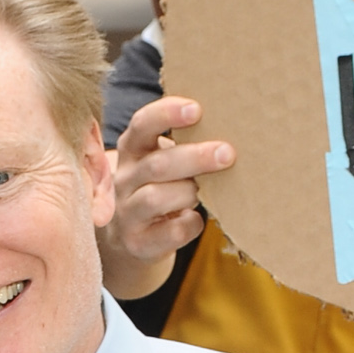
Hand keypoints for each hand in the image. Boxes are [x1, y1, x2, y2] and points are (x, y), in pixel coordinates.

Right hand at [102, 95, 234, 295]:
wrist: (131, 239)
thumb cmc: (161, 188)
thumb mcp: (161, 160)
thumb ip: (182, 143)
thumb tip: (230, 126)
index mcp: (132, 150)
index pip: (142, 125)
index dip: (167, 114)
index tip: (197, 109)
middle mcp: (124, 179)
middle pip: (156, 165)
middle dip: (194, 158)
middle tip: (227, 154)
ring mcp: (127, 213)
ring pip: (156, 198)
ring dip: (188, 191)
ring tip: (208, 190)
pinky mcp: (137, 243)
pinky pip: (170, 232)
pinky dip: (190, 224)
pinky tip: (197, 219)